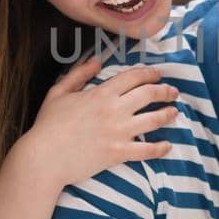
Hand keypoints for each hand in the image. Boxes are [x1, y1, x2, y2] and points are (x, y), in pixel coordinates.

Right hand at [20, 59, 178, 187]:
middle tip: (173, 92)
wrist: (44, 157)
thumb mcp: (59, 92)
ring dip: (168, 114)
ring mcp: (119, 132)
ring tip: (175, 113)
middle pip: (149, 94)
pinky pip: (147, 150)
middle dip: (165, 91)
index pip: (134, 77)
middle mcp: (114, 110)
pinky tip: (167, 146)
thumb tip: (96, 60)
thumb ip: (78, 74)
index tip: (158, 75)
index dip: (150, 74)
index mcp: (101, 93)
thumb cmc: (48, 125)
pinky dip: (160, 148)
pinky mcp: (118, 153)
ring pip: (154, 119)